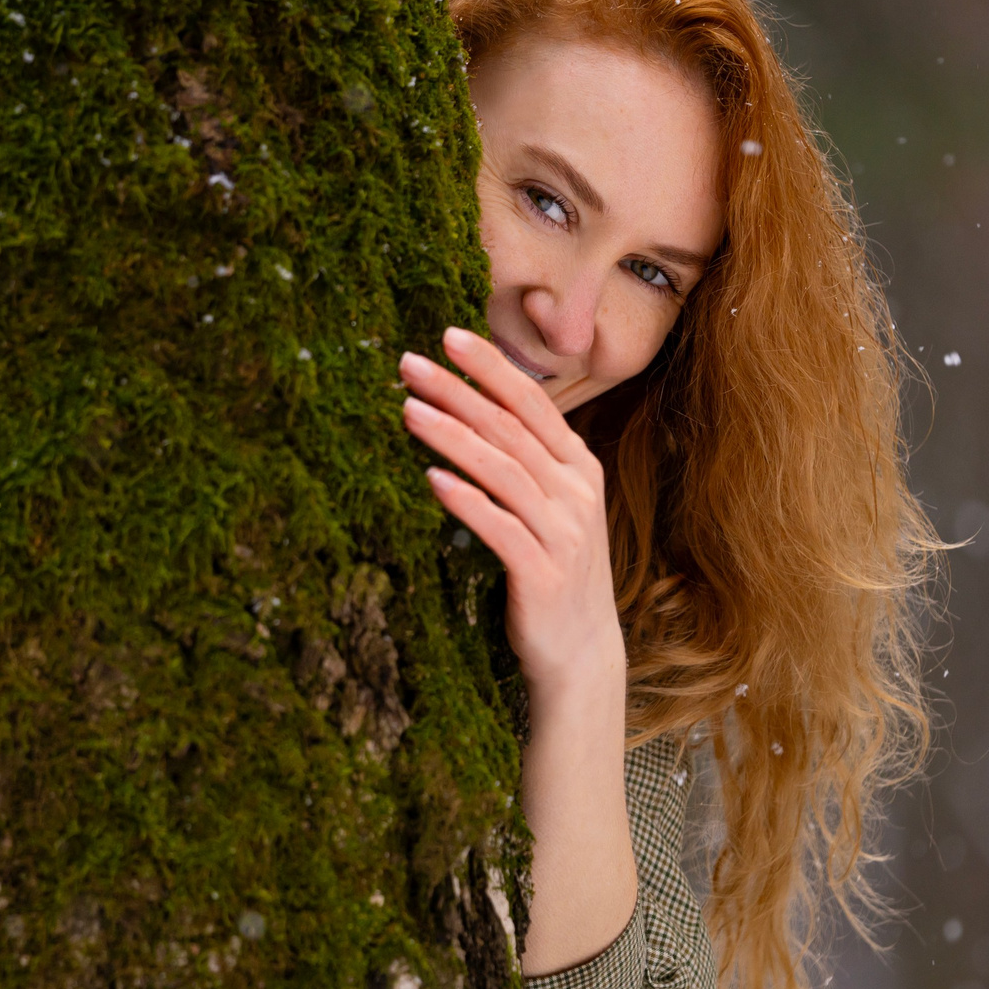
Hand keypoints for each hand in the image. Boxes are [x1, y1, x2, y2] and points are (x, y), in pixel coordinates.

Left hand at [400, 326, 627, 701]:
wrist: (579, 652)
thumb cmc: (552, 571)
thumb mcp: (548, 508)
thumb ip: (523, 462)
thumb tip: (471, 410)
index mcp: (578, 468)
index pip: (532, 404)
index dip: (490, 368)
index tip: (448, 337)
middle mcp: (575, 493)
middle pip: (510, 429)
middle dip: (458, 392)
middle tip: (409, 364)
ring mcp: (562, 534)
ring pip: (502, 471)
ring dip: (453, 437)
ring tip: (408, 411)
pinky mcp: (543, 574)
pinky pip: (499, 528)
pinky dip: (466, 501)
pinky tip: (431, 480)